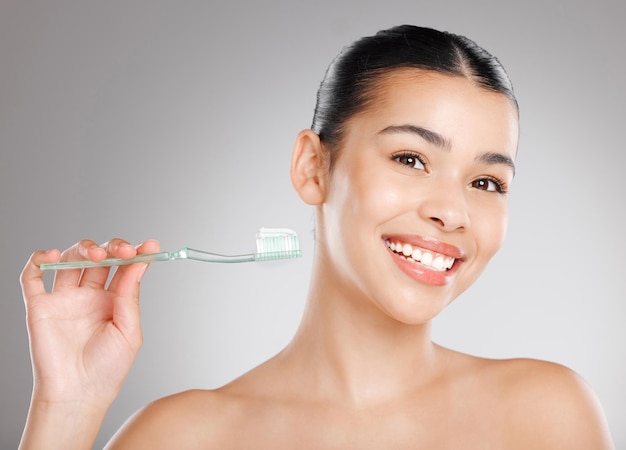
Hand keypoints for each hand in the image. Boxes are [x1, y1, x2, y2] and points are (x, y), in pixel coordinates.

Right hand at [20, 238, 158, 410]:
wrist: (78, 394)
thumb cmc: (107, 369)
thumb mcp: (129, 331)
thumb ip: (130, 296)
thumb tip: (139, 263)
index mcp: (113, 300)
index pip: (124, 268)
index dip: (137, 253)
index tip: (151, 245)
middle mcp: (88, 295)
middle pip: (99, 258)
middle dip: (113, 248)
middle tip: (125, 251)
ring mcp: (64, 299)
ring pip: (70, 259)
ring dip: (83, 249)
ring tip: (98, 255)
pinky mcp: (40, 306)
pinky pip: (32, 276)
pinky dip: (38, 260)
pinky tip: (52, 255)